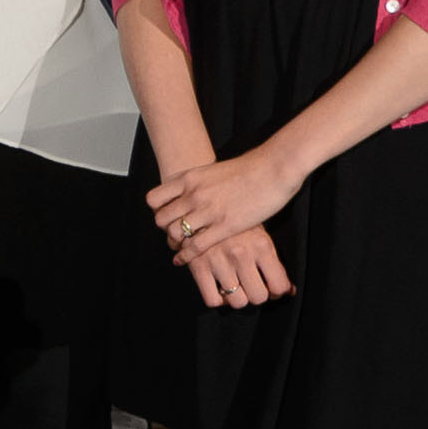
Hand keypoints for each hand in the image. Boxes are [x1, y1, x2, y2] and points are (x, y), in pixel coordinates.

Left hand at [148, 146, 305, 264]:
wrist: (273, 168)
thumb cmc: (249, 168)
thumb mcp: (212, 171)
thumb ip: (197, 183)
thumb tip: (188, 192)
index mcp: (189, 178)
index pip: (154, 199)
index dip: (157, 211)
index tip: (165, 216)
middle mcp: (193, 194)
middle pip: (161, 219)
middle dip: (165, 229)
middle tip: (173, 234)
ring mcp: (208, 210)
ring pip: (175, 233)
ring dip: (174, 243)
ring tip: (178, 247)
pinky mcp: (224, 226)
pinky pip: (195, 246)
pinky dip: (185, 256)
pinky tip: (183, 260)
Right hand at [187, 224, 292, 310]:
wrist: (201, 207)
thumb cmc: (235, 222)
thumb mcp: (259, 234)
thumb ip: (273, 262)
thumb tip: (290, 290)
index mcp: (261, 245)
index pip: (279, 285)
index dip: (278, 292)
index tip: (273, 289)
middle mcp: (241, 254)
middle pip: (258, 297)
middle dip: (257, 295)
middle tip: (253, 287)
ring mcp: (219, 261)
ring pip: (237, 302)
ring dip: (238, 298)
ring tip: (236, 287)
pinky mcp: (198, 266)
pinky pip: (212, 300)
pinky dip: (217, 300)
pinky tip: (219, 289)